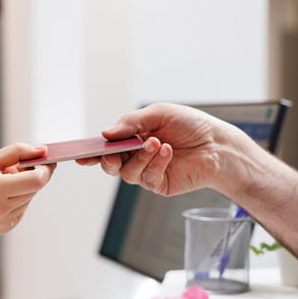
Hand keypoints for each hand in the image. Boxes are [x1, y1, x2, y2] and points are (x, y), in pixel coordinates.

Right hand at [0, 143, 55, 234]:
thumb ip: (17, 152)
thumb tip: (42, 150)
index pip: (37, 180)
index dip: (45, 169)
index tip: (45, 160)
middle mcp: (3, 209)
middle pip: (35, 188)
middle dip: (31, 175)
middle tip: (12, 169)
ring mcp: (5, 221)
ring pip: (30, 198)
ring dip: (23, 188)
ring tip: (1, 183)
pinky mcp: (6, 227)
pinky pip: (23, 208)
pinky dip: (18, 199)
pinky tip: (0, 196)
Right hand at [78, 103, 231, 195]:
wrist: (218, 143)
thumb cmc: (190, 125)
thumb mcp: (158, 114)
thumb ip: (131, 123)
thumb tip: (105, 133)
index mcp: (132, 138)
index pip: (107, 146)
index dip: (92, 152)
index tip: (80, 155)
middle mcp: (136, 157)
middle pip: (111, 165)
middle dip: (109, 159)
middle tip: (113, 152)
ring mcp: (147, 172)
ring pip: (127, 173)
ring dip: (139, 157)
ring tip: (156, 143)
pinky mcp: (160, 184)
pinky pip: (148, 178)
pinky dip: (156, 163)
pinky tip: (167, 151)